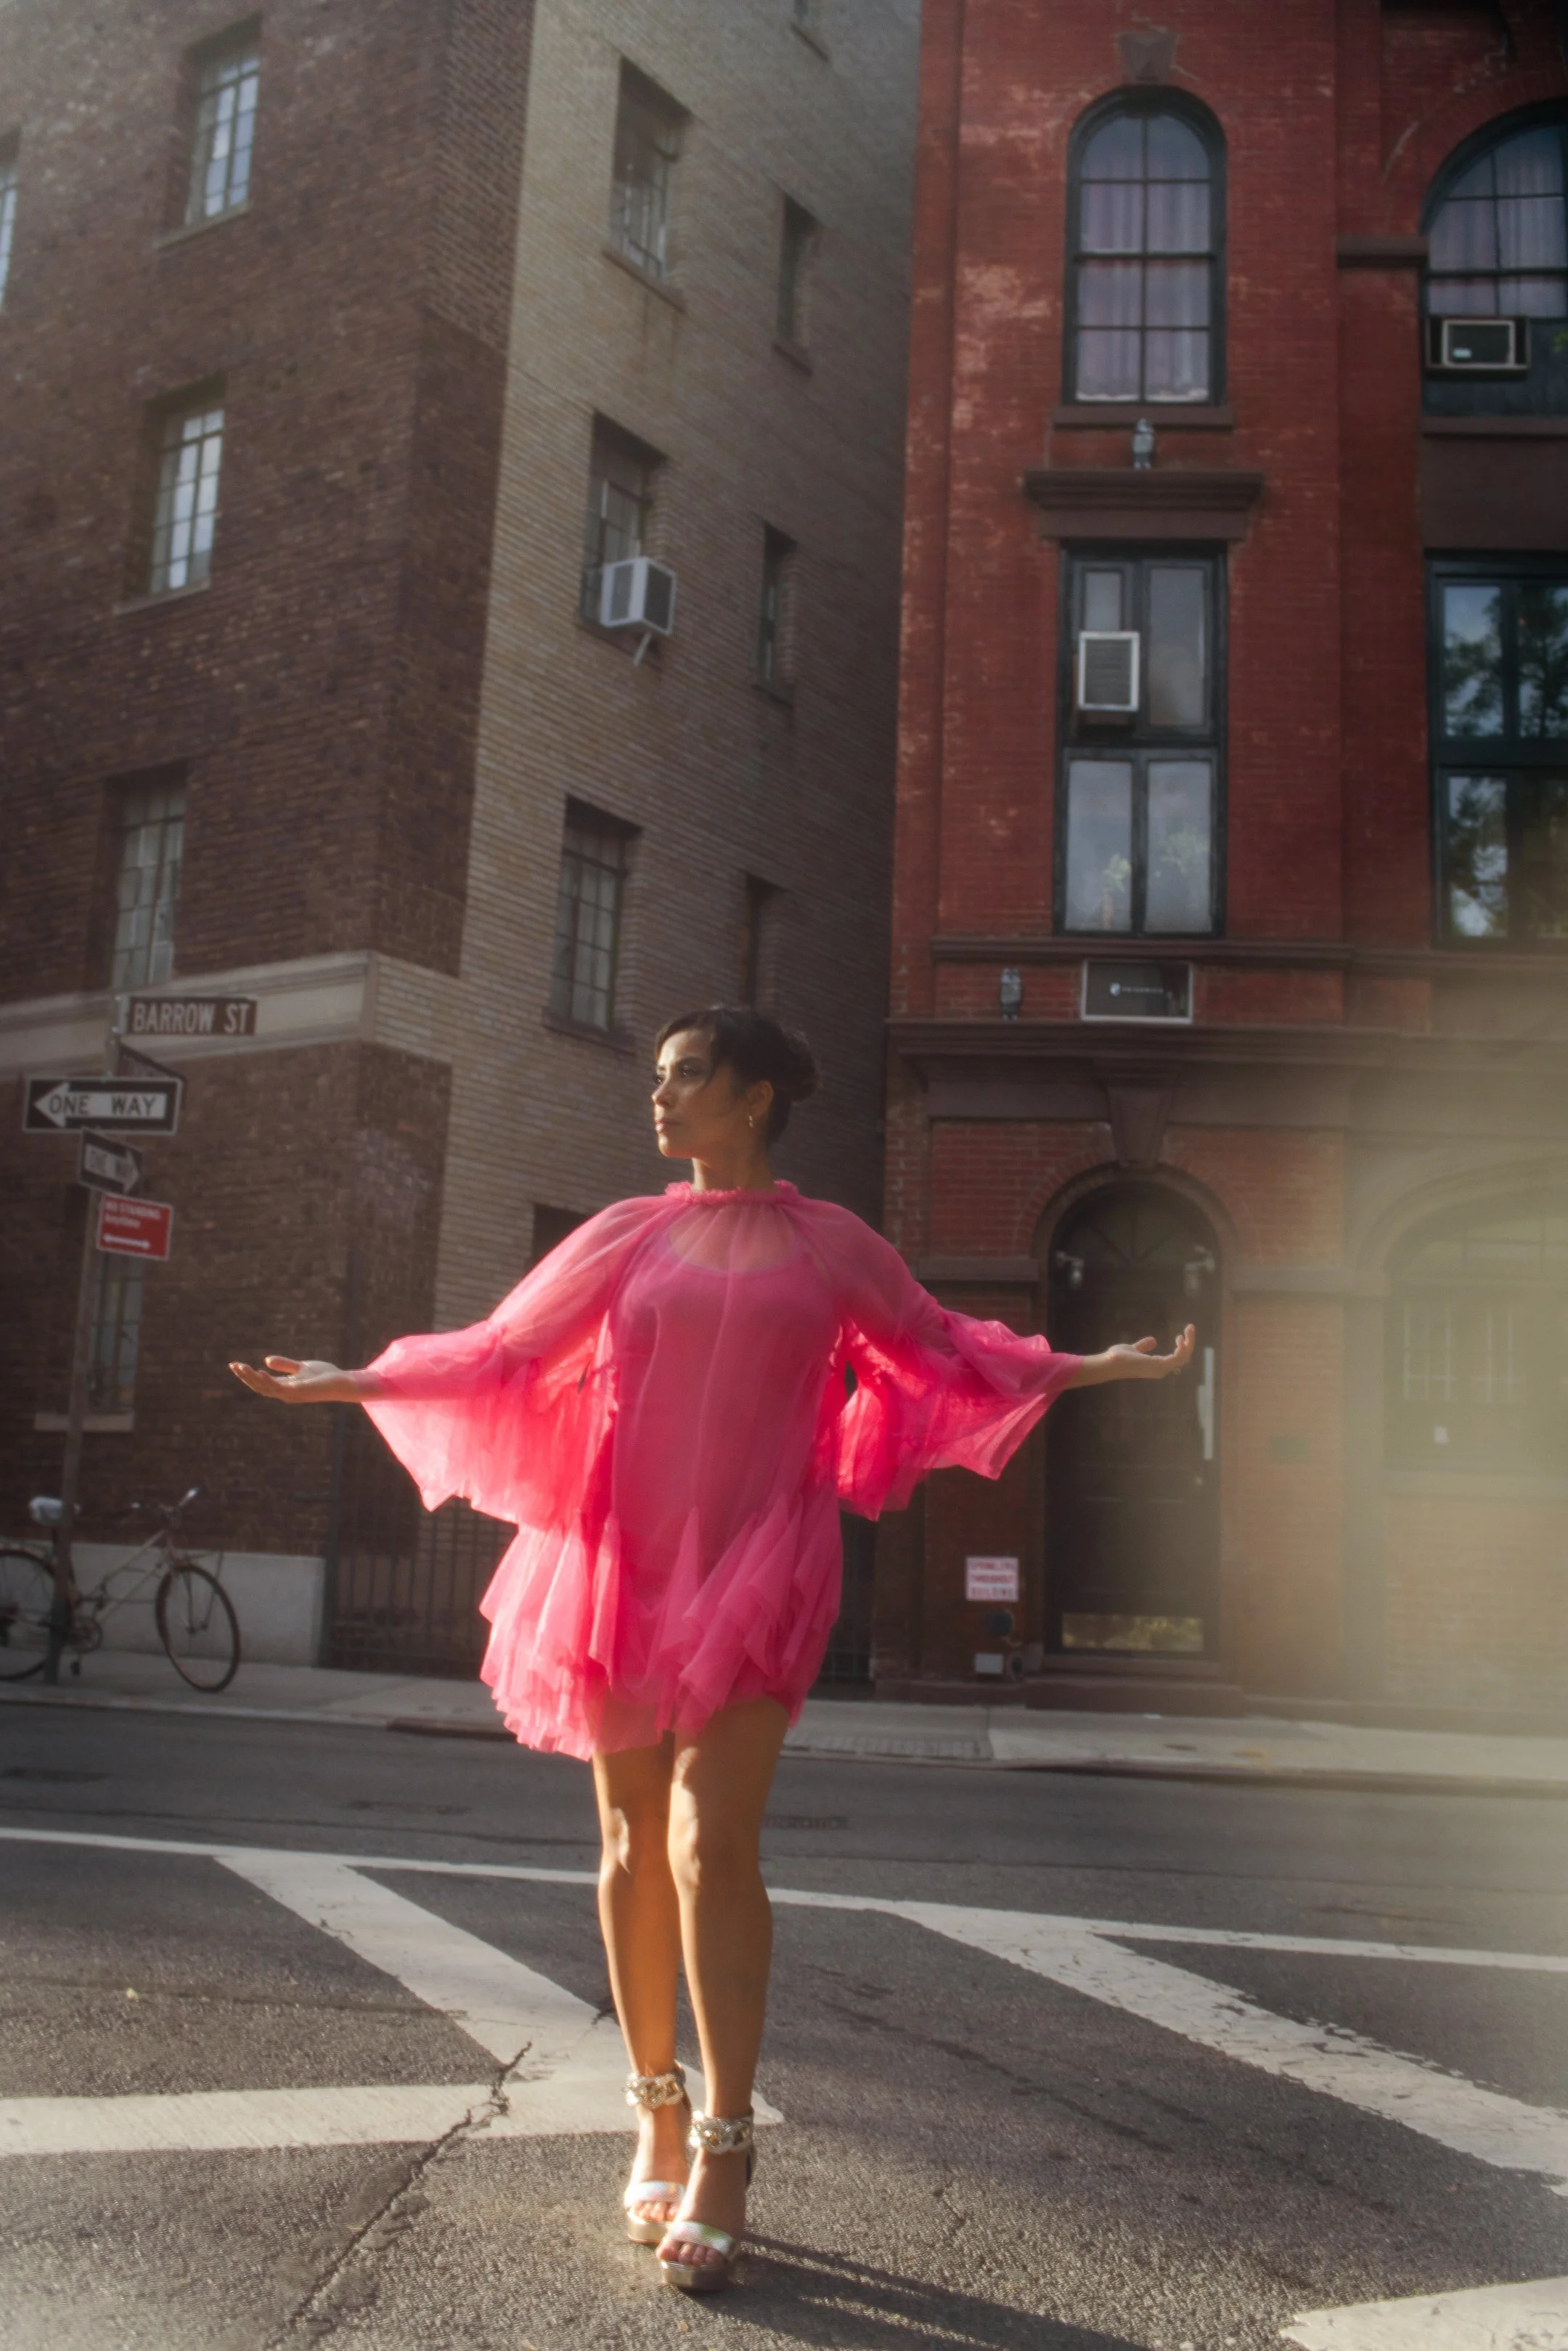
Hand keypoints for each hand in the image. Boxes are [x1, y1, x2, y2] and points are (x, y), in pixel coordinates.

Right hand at [228, 1355, 363, 1403]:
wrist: (342, 1382)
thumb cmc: (324, 1376)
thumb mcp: (301, 1367)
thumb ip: (285, 1365)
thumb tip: (266, 1360)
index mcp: (285, 1387)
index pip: (261, 1383)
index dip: (248, 1375)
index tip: (236, 1365)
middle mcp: (285, 1393)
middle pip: (260, 1386)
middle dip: (246, 1377)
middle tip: (233, 1365)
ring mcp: (291, 1394)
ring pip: (266, 1388)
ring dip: (252, 1378)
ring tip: (241, 1367)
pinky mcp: (299, 1392)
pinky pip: (279, 1388)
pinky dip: (268, 1381)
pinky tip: (260, 1371)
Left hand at [1103, 1324, 1195, 1380]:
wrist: (1109, 1363)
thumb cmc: (1118, 1358)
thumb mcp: (1134, 1349)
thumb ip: (1143, 1346)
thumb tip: (1153, 1340)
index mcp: (1157, 1367)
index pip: (1176, 1360)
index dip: (1182, 1348)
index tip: (1180, 1335)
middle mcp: (1161, 1370)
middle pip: (1183, 1358)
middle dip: (1189, 1343)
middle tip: (1190, 1328)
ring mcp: (1161, 1369)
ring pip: (1183, 1358)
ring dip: (1189, 1343)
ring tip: (1189, 1329)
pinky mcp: (1159, 1365)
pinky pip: (1177, 1358)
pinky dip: (1182, 1348)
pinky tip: (1181, 1338)